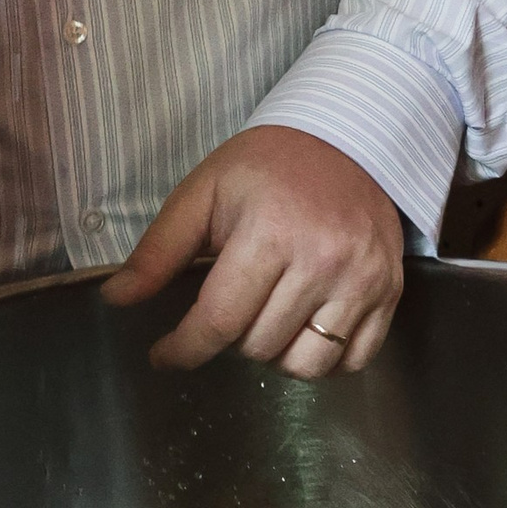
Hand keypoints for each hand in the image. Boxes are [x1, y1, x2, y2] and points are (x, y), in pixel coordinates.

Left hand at [100, 126, 403, 378]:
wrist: (348, 141)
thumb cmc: (265, 167)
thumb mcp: (202, 193)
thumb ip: (158, 251)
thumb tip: (116, 300)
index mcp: (270, 232)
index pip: (219, 321)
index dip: (183, 348)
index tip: (163, 355)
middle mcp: (323, 261)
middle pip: (258, 346)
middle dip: (230, 337)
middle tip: (228, 304)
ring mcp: (363, 280)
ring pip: (306, 365)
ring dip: (274, 354)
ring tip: (265, 317)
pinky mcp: (390, 293)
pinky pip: (353, 361)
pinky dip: (322, 359)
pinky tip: (303, 326)